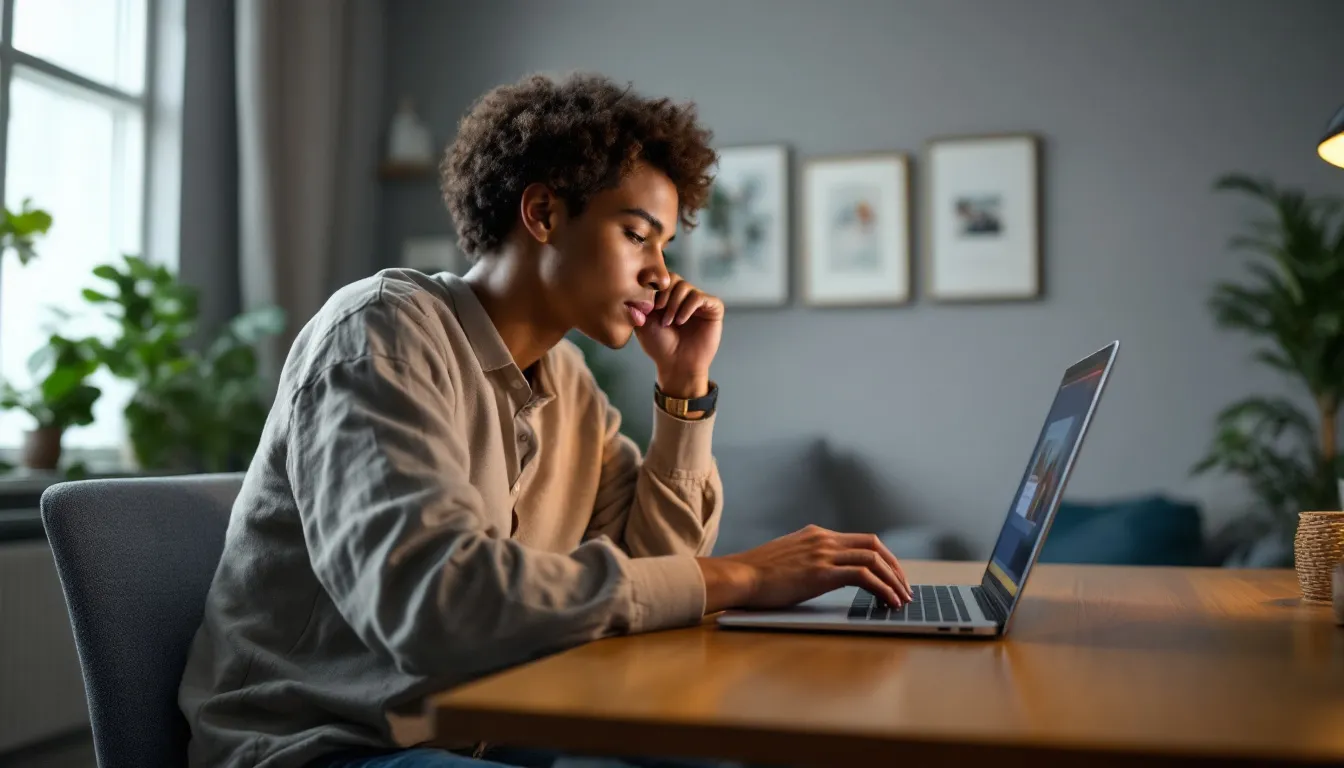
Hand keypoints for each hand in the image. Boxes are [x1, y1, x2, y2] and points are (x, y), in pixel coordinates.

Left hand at [635, 274, 722, 396]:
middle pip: (673, 278)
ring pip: (685, 286)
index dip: (653, 286)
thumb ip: (638, 303)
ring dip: (674, 304)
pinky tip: (681, 321)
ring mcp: (699, 301)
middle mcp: (684, 296)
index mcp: (668, 296)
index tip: (648, 305)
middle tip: (658, 311)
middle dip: (663, 294)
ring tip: (669, 322)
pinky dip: (688, 307)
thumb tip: (635, 287)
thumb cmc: (659, 346)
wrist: (676, 364)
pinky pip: (700, 297)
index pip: (661, 277)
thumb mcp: (642, 321)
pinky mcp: (713, 308)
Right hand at [696, 525, 912, 613]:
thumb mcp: (787, 558)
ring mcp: (823, 554)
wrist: (739, 576)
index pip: (861, 540)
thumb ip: (807, 559)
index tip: (891, 576)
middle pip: (874, 546)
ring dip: (893, 580)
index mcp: (816, 535)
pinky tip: (888, 602)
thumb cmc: (756, 575)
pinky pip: (864, 577)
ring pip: (874, 560)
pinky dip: (882, 588)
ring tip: (902, 599)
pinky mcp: (822, 572)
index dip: (883, 558)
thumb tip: (821, 573)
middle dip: (894, 567)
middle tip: (904, 588)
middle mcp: (823, 539)